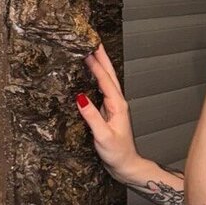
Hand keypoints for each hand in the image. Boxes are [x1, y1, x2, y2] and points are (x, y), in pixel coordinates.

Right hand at [76, 43, 142, 183]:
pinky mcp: (107, 111)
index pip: (106, 80)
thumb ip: (92, 118)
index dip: (97, 64)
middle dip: (101, 57)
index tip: (89, 47)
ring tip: (90, 50)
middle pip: (109, 75)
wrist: (125, 165)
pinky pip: (101, 89)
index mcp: (117, 106)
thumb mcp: (103, 136)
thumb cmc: (117, 153)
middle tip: (92, 39)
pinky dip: (96, 77)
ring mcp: (113, 106)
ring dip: (99, 64)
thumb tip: (80, 98)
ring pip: (106, 80)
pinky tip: (89, 73)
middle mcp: (117, 103)